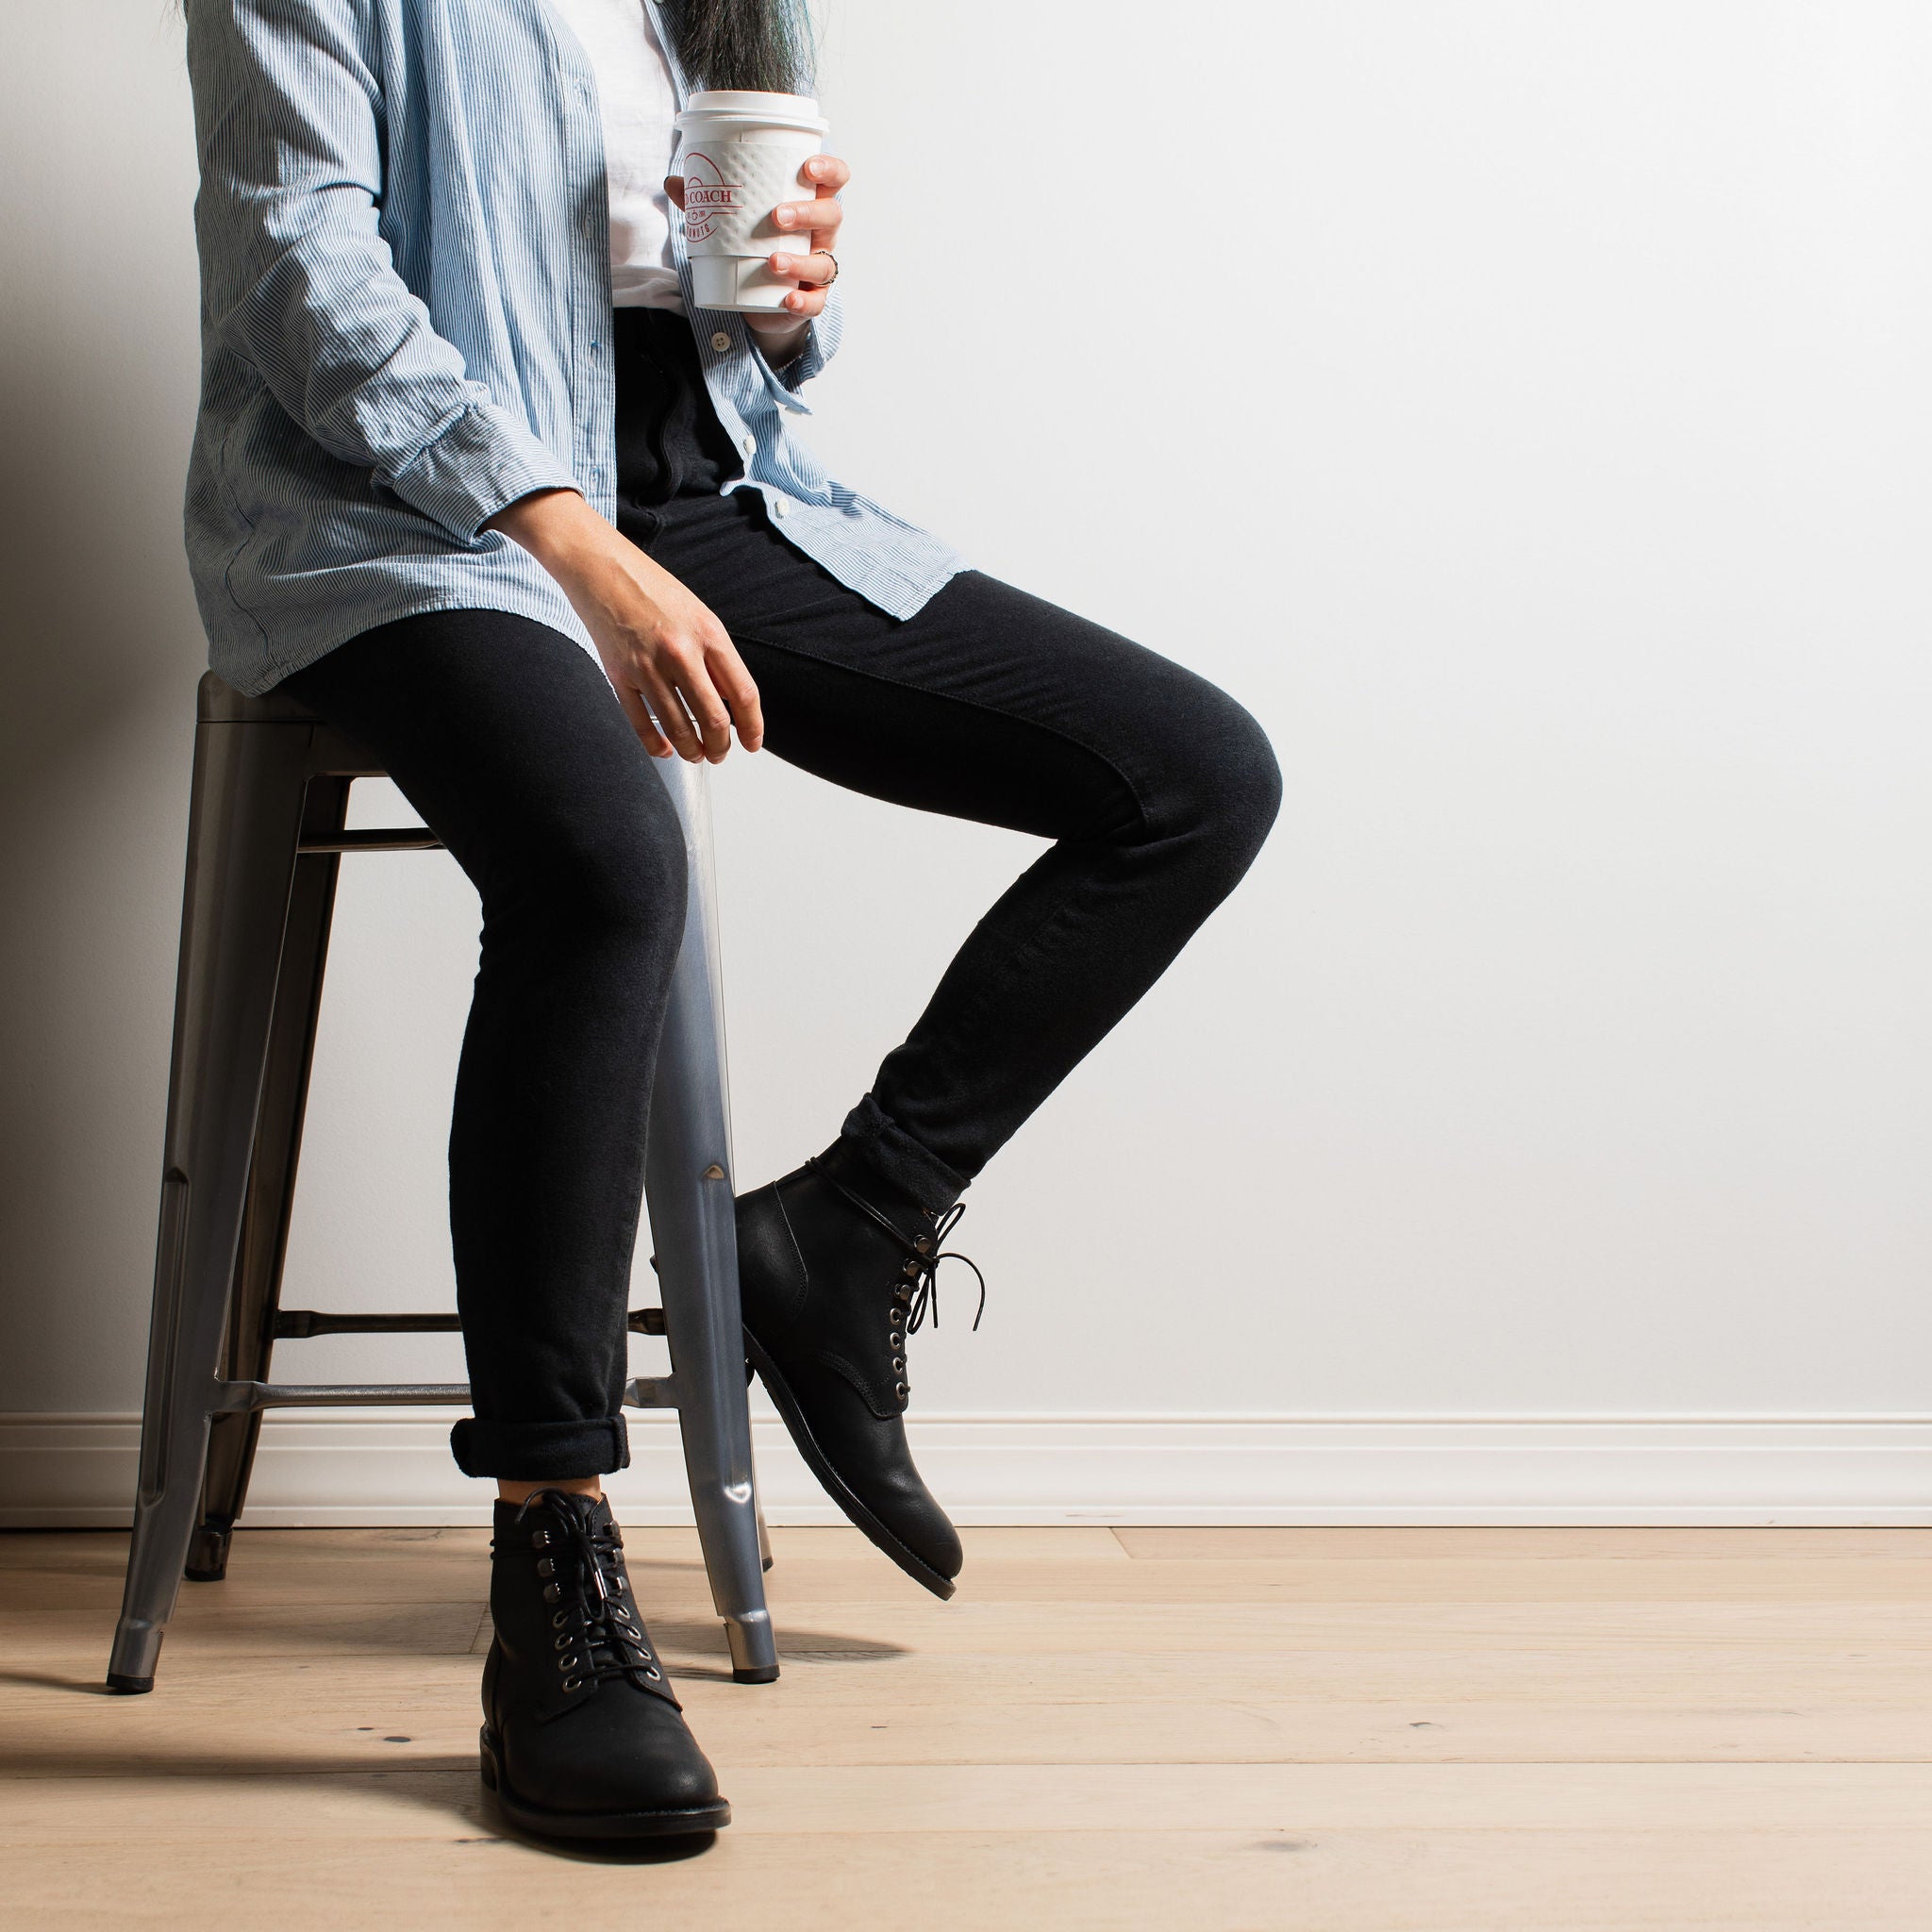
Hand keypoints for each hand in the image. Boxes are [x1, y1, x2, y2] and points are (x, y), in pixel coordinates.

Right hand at [485, 490, 761, 761]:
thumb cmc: (652, 589)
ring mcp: (647, 665)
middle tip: (719, 753)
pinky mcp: (619, 675)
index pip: (743, 693)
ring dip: (690, 749)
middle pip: (713, 718)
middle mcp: (680, 652)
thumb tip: (730, 701)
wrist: (601, 567)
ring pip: (677, 727)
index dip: (752, 727)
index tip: (752, 743)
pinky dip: (655, 744)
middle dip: (720, 746)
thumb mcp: (699, 615)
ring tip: (695, 753)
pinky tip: (664, 750)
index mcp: (709, 634)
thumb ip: (716, 656)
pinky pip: (641, 722)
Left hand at [666, 151, 846, 345]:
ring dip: (800, 261)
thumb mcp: (733, 221)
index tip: (808, 166)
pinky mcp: (810, 300)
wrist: (758, 299)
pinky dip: (803, 301)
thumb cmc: (754, 246)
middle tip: (777, 216)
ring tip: (773, 261)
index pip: (833, 181)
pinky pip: (815, 302)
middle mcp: (820, 236)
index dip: (829, 170)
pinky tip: (788, 299)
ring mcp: (818, 268)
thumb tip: (675, 182)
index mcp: (808, 206)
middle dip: (808, 213)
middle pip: (831, 216)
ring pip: (823, 263)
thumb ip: (707, 202)